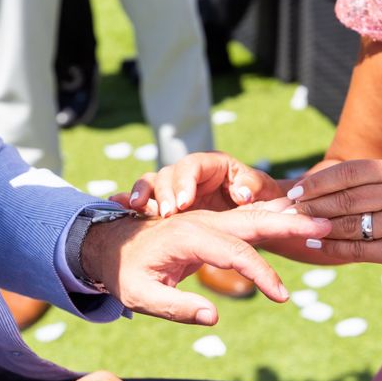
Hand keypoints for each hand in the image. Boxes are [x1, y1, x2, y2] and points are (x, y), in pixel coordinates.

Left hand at [82, 201, 331, 324]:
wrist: (109, 244)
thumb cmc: (124, 272)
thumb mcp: (139, 295)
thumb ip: (175, 307)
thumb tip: (213, 316)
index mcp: (188, 237)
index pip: (236, 254)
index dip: (262, 275)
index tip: (282, 296)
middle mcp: (203, 222)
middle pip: (253, 221)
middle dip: (290, 225)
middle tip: (325, 225)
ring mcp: (208, 220)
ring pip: (254, 216)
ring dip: (286, 218)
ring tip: (318, 219)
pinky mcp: (211, 225)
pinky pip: (246, 219)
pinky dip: (271, 218)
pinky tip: (291, 219)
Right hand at [110, 152, 283, 216]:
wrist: (252, 211)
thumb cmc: (258, 196)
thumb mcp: (260, 190)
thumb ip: (252, 187)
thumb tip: (242, 194)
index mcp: (212, 165)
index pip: (193, 165)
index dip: (185, 181)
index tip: (184, 203)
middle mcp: (190, 174)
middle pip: (169, 175)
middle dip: (163, 193)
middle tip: (165, 215)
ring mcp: (175, 188)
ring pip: (152, 183)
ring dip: (144, 196)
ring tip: (138, 210)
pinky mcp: (166, 204)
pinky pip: (143, 198)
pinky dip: (130, 200)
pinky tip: (120, 208)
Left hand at [286, 160, 381, 281]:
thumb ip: (361, 184)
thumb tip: (311, 187)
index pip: (348, 172)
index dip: (317, 182)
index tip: (294, 191)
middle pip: (344, 199)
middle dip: (310, 207)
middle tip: (287, 213)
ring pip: (348, 225)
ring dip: (317, 227)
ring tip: (296, 228)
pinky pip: (357, 249)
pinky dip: (331, 247)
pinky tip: (314, 245)